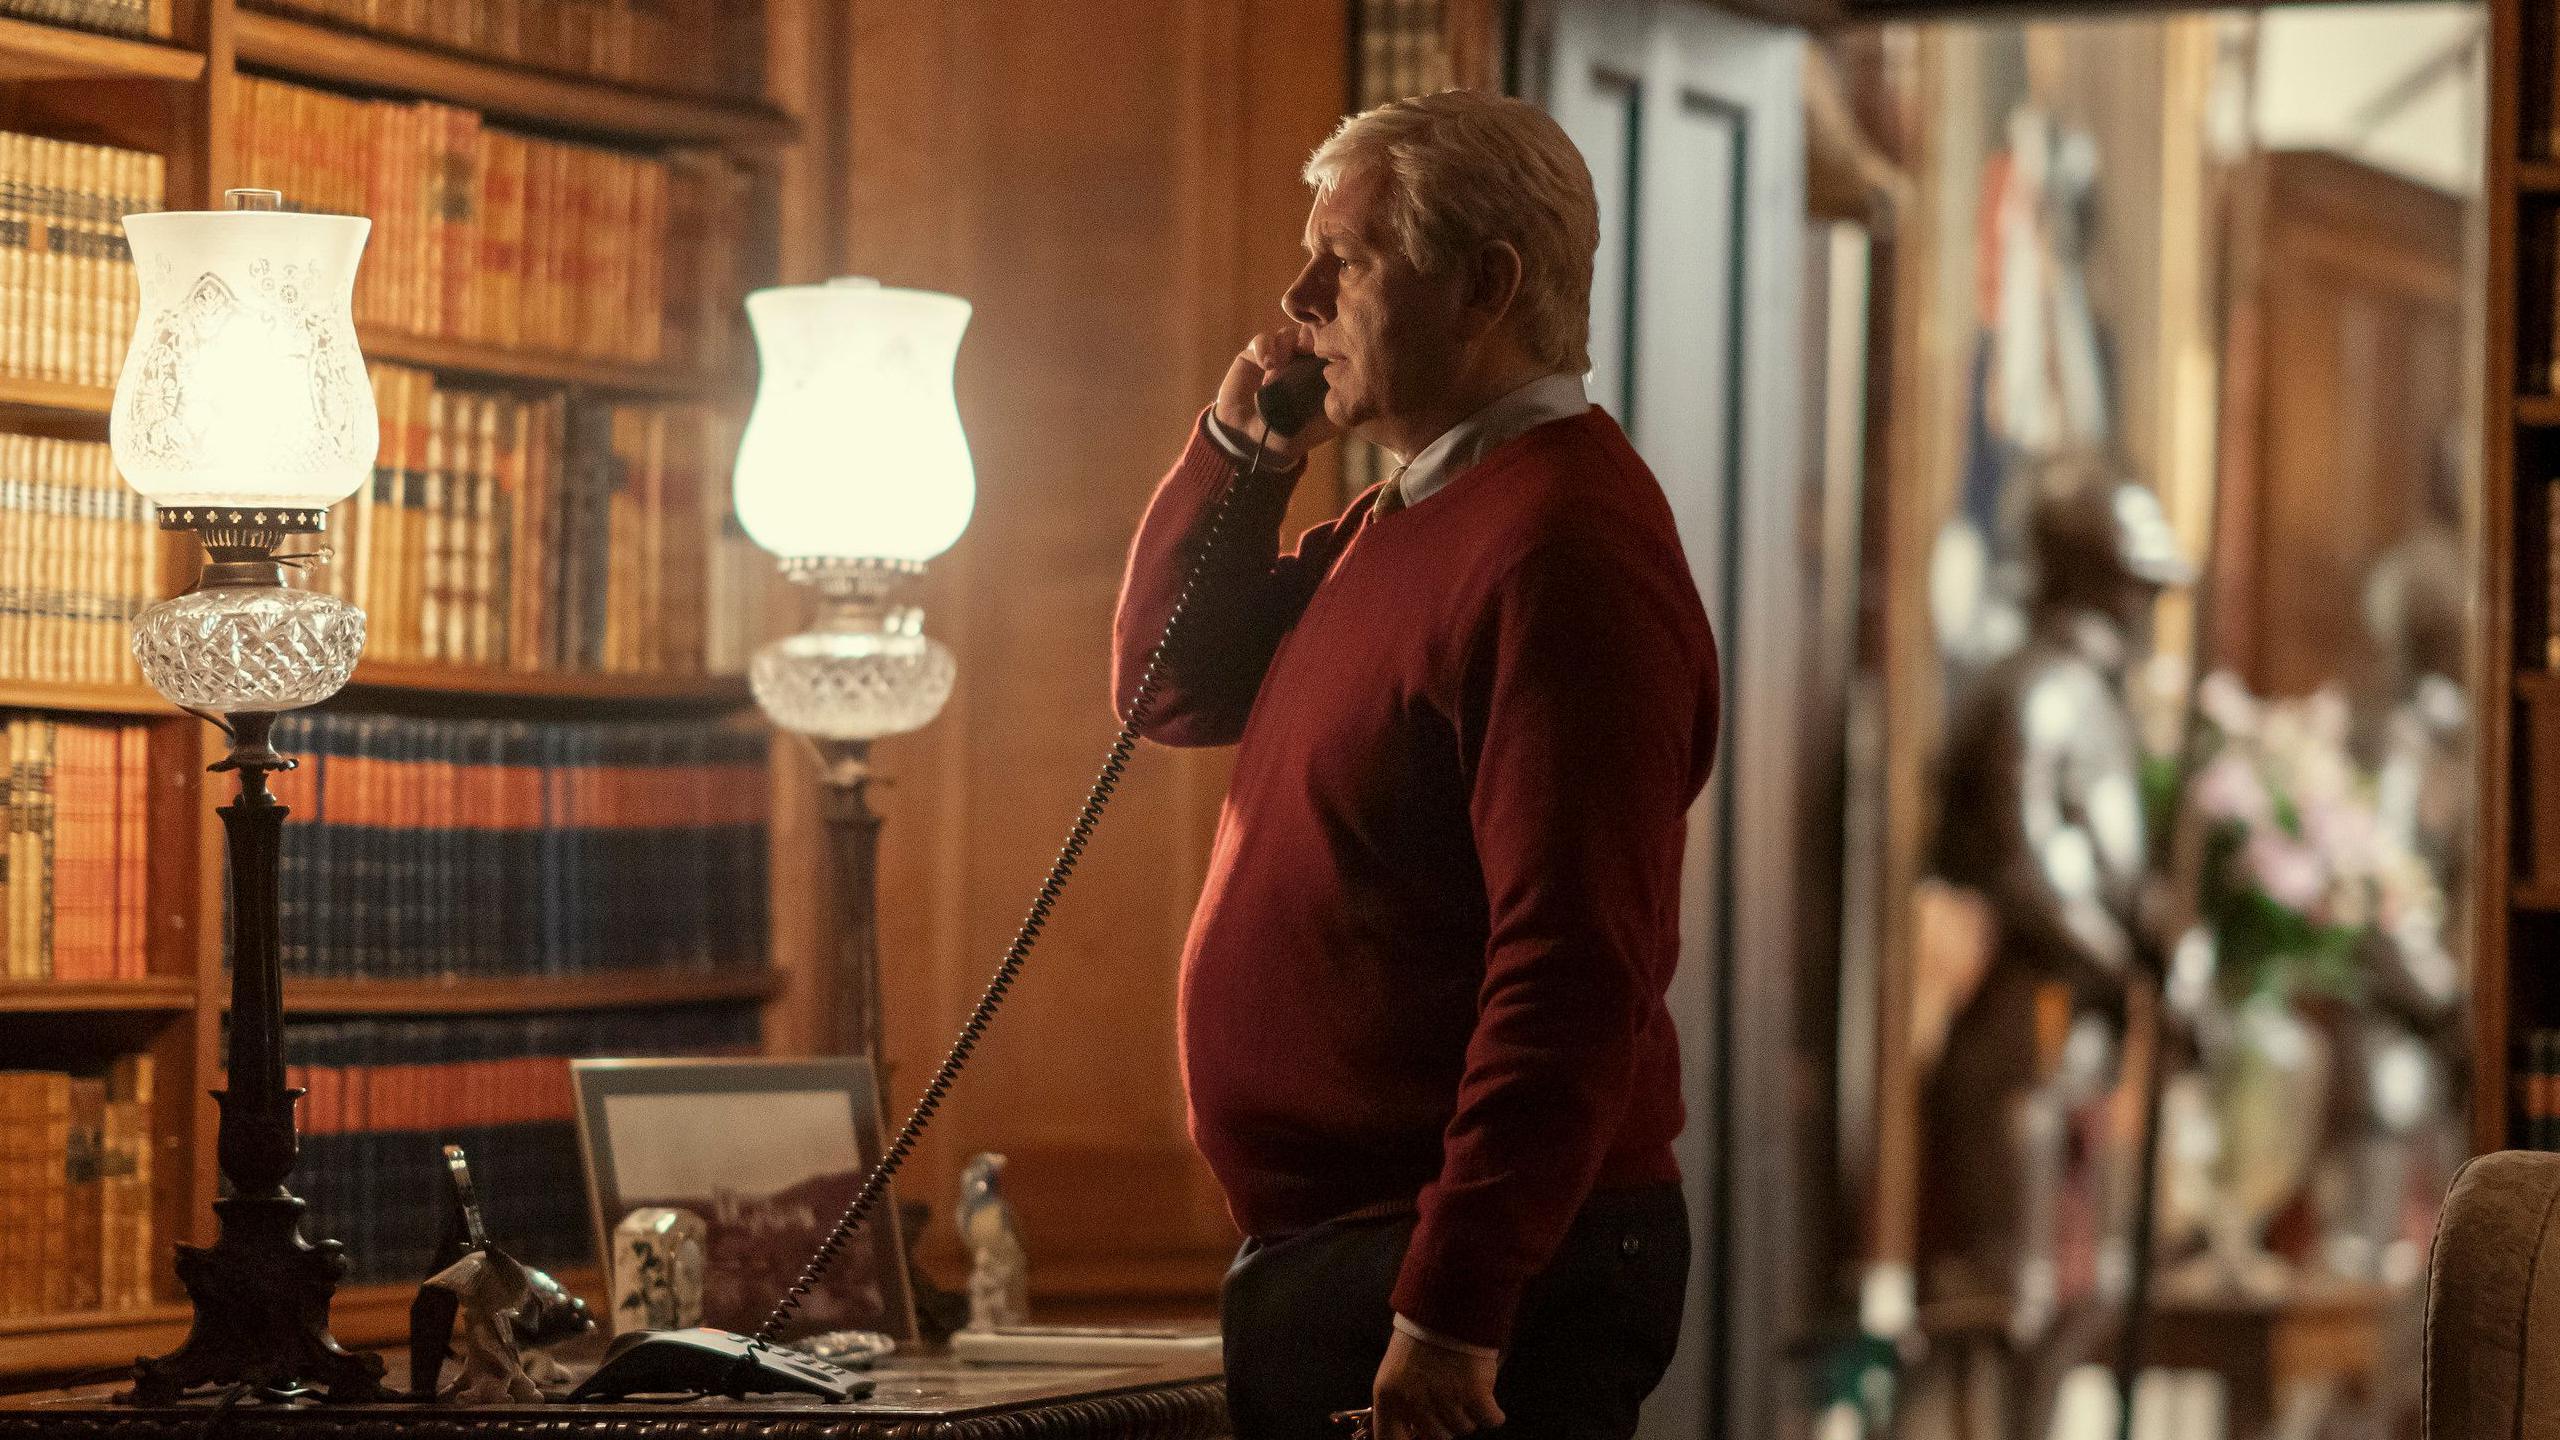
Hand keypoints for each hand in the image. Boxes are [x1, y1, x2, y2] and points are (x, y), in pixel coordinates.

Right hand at [1214, 325, 1336, 461]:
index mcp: (1323, 372)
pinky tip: (1266, 365)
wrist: (1256, 444)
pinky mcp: (1254, 357)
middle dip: (1310, 335)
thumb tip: (1356, 374)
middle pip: (1311, 331)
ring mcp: (1279, 358)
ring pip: (1288, 334)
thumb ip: (1344, 396)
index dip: (1333, 339)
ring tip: (1281, 362)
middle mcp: (1303, 361)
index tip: (1329, 349)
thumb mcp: (1330, 417)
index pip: (1333, 344)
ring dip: (1286, 343)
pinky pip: (1261, 340)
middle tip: (1306, 347)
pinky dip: (1264, 347)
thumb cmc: (1297, 434)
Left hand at [1371, 1329, 1502, 1439]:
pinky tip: (1487, 1396)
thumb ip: (1403, 1400)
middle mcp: (1414, 1404)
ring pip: (1464, 1428)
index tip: (1420, 1438)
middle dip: (1446, 1422)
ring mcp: (1446, 1401)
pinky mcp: (1476, 1396)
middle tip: (1451, 1400)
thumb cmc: (1420, 1333)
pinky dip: (1493, 1412)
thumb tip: (1417, 1431)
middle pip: (1438, 1437)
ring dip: (1469, 1412)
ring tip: (1465, 1386)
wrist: (1448, 1303)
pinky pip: (1490, 1420)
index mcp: (1388, 1397)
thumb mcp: (1397, 1369)